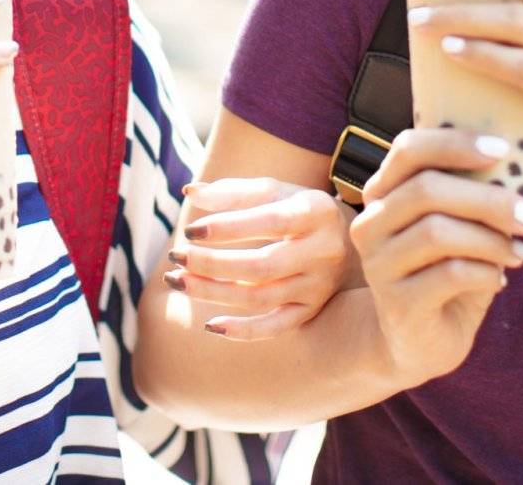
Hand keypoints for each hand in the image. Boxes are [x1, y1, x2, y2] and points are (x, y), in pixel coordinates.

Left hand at [162, 178, 352, 339]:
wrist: (346, 239)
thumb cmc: (297, 209)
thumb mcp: (273, 191)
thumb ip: (233, 192)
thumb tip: (190, 192)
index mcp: (315, 212)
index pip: (268, 222)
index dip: (226, 228)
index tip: (189, 231)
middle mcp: (323, 251)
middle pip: (262, 266)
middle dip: (212, 264)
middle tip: (175, 258)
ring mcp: (319, 285)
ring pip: (262, 298)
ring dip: (214, 294)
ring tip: (177, 282)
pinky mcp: (312, 310)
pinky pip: (277, 327)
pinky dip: (244, 330)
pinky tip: (211, 325)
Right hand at [350, 128, 522, 387]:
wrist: (419, 341)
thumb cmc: (446, 271)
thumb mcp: (459, 227)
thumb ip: (474, 194)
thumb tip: (522, 164)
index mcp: (383, 192)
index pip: (409, 149)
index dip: (455, 143)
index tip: (504, 150)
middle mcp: (371, 224)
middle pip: (426, 190)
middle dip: (489, 199)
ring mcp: (379, 265)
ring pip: (437, 232)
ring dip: (492, 240)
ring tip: (521, 253)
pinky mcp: (397, 304)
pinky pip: (449, 275)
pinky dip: (486, 273)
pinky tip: (500, 280)